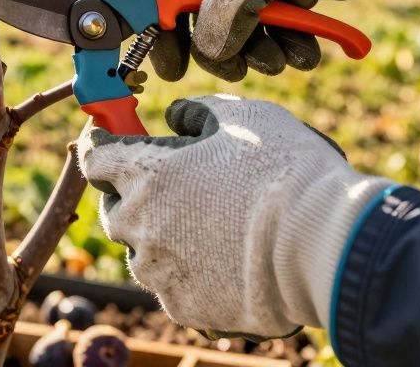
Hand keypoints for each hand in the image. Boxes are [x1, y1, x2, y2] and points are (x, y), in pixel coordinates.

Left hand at [77, 95, 391, 340]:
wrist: (325, 244)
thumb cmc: (284, 170)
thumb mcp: (242, 116)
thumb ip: (196, 112)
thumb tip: (177, 117)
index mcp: (146, 175)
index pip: (94, 157)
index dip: (102, 143)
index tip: (113, 138)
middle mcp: (141, 226)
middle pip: (116, 210)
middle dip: (134, 195)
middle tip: (172, 185)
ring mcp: (160, 273)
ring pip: (143, 253)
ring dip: (161, 238)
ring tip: (208, 226)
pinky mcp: (185, 308)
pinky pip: (172, 288)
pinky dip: (188, 274)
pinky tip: (223, 260)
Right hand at [140, 0, 419, 81]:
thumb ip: (221, 14)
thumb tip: (209, 52)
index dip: (157, 23)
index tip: (168, 63)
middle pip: (199, 16)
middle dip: (220, 48)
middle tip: (234, 71)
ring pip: (239, 31)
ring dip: (260, 53)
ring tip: (282, 59)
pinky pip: (273, 32)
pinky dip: (287, 46)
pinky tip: (307, 51)